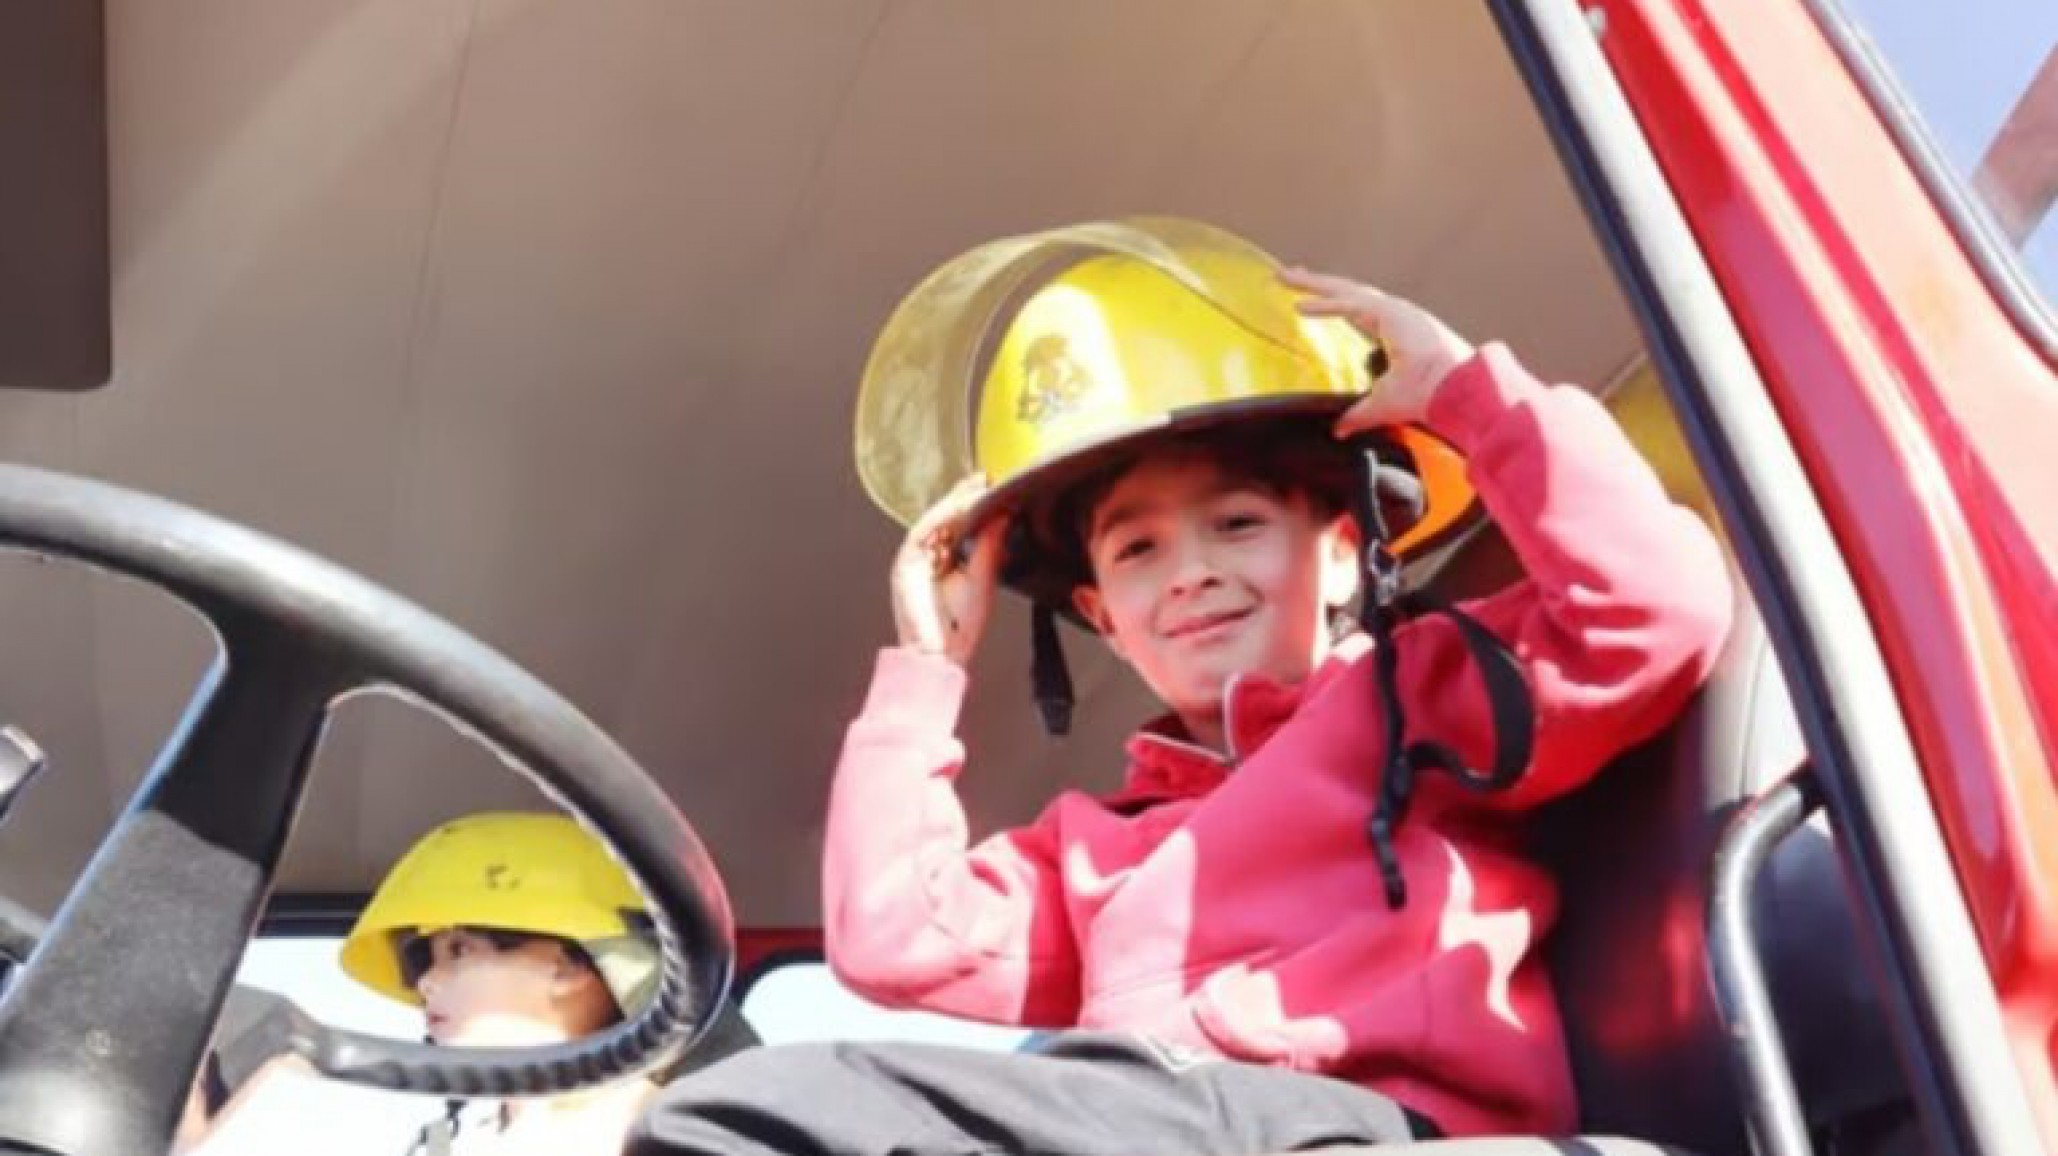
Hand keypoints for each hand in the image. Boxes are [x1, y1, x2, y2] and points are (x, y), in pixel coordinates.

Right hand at [891, 477, 1005, 666]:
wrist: (941, 658)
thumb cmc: (961, 630)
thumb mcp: (983, 580)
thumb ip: (990, 548)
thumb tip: (1004, 516)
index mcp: (945, 562)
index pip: (958, 526)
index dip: (973, 505)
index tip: (992, 487)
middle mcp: (927, 558)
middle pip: (944, 519)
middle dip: (963, 497)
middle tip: (984, 479)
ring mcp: (913, 561)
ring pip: (933, 521)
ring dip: (954, 504)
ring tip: (976, 490)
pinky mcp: (904, 566)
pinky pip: (922, 533)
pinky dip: (940, 519)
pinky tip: (959, 508)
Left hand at [1281, 267, 1474, 435]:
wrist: (1453, 392)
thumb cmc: (1427, 396)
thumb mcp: (1381, 406)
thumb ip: (1357, 415)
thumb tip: (1339, 431)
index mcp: (1391, 331)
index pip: (1353, 310)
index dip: (1329, 303)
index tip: (1304, 300)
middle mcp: (1392, 316)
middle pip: (1346, 292)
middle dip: (1316, 283)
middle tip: (1286, 274)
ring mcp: (1394, 311)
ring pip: (1346, 291)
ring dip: (1314, 284)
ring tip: (1285, 277)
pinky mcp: (1393, 314)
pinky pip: (1352, 306)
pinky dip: (1326, 306)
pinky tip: (1301, 307)